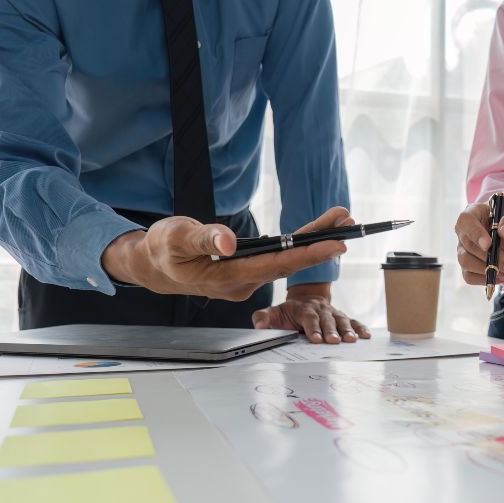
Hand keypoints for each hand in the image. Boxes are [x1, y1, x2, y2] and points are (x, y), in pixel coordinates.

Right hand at [102, 207, 351, 300]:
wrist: (153, 266)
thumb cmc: (162, 250)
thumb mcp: (175, 238)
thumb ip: (202, 239)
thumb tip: (229, 241)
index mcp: (229, 277)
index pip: (277, 265)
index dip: (308, 255)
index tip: (336, 244)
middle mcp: (245, 283)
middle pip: (290, 262)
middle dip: (322, 243)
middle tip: (350, 223)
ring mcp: (248, 279)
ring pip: (288, 259)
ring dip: (314, 241)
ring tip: (341, 220)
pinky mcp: (249, 271)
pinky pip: (280, 257)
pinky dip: (299, 244)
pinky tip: (316, 232)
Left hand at [251, 282, 370, 343]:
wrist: (304, 299)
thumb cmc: (289, 311)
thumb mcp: (273, 312)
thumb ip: (264, 317)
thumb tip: (258, 325)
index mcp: (303, 308)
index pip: (308, 318)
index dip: (312, 328)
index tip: (315, 339)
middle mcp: (320, 309)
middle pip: (327, 320)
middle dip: (331, 330)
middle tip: (334, 341)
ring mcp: (332, 312)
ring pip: (342, 320)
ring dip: (347, 330)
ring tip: (351, 340)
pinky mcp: (341, 317)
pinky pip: (353, 321)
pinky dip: (360, 327)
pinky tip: (366, 336)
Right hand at [455, 204, 503, 284]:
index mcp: (475, 214)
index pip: (465, 221)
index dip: (474, 233)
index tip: (488, 244)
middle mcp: (464, 232)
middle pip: (468, 245)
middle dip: (490, 257)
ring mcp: (463, 250)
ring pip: (466, 262)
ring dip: (488, 269)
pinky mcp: (467, 268)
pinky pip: (469, 276)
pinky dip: (486, 279)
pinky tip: (501, 275)